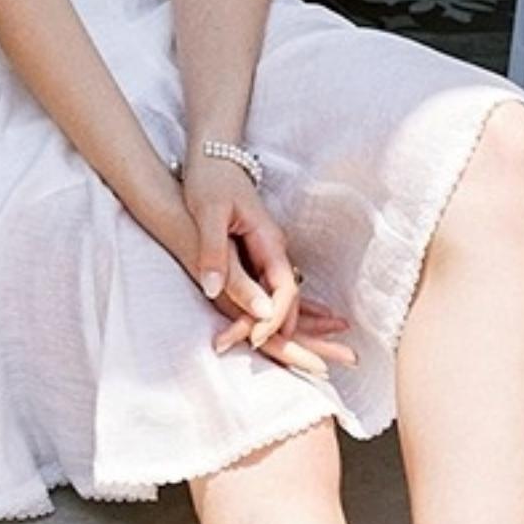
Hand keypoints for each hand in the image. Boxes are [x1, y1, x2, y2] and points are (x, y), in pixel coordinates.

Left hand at [179, 157, 356, 379]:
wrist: (211, 154)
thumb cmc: (208, 181)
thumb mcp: (207, 215)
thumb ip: (215, 254)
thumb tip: (216, 292)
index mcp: (268, 240)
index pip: (283, 290)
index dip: (273, 319)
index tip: (254, 339)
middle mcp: (273, 250)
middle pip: (292, 300)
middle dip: (302, 333)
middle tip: (316, 368)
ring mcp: (266, 253)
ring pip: (283, 299)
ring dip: (289, 328)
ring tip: (313, 361)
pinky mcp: (253, 254)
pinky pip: (270, 292)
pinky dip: (275, 315)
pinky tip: (275, 332)